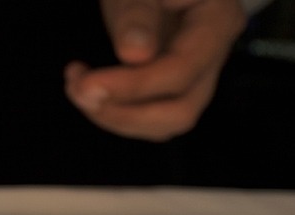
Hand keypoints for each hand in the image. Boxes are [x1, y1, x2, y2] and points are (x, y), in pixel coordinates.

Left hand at [64, 0, 245, 140]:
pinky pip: (151, 115)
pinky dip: (117, 111)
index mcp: (217, 20)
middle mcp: (215, 53)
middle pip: (181, 109)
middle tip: (78, 91)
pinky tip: (89, 88)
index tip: (87, 84)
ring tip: (76, 87)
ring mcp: (198, 72)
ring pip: (165, 122)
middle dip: (124, 112)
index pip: (181, 70)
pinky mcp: (175, 83)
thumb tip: (134, 54)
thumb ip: (137, 11)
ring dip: (115, 116)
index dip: (133, 86)